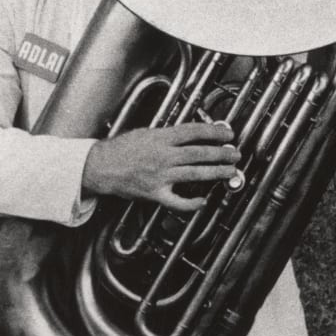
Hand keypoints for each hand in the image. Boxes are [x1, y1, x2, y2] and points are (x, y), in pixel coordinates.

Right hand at [83, 121, 239, 212]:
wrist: (101, 166)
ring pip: (194, 174)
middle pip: (199, 153)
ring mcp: (161, 176)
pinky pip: (177, 201)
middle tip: (235, 153)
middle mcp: (164, 156)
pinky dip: (192, 203)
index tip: (228, 133)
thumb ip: (167, 134)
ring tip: (229, 171)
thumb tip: (190, 134)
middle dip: (221, 153)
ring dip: (215, 173)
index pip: (194, 132)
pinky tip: (203, 201)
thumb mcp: (145, 132)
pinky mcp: (155, 193)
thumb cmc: (121, 148)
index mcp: (161, 138)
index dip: (214, 132)